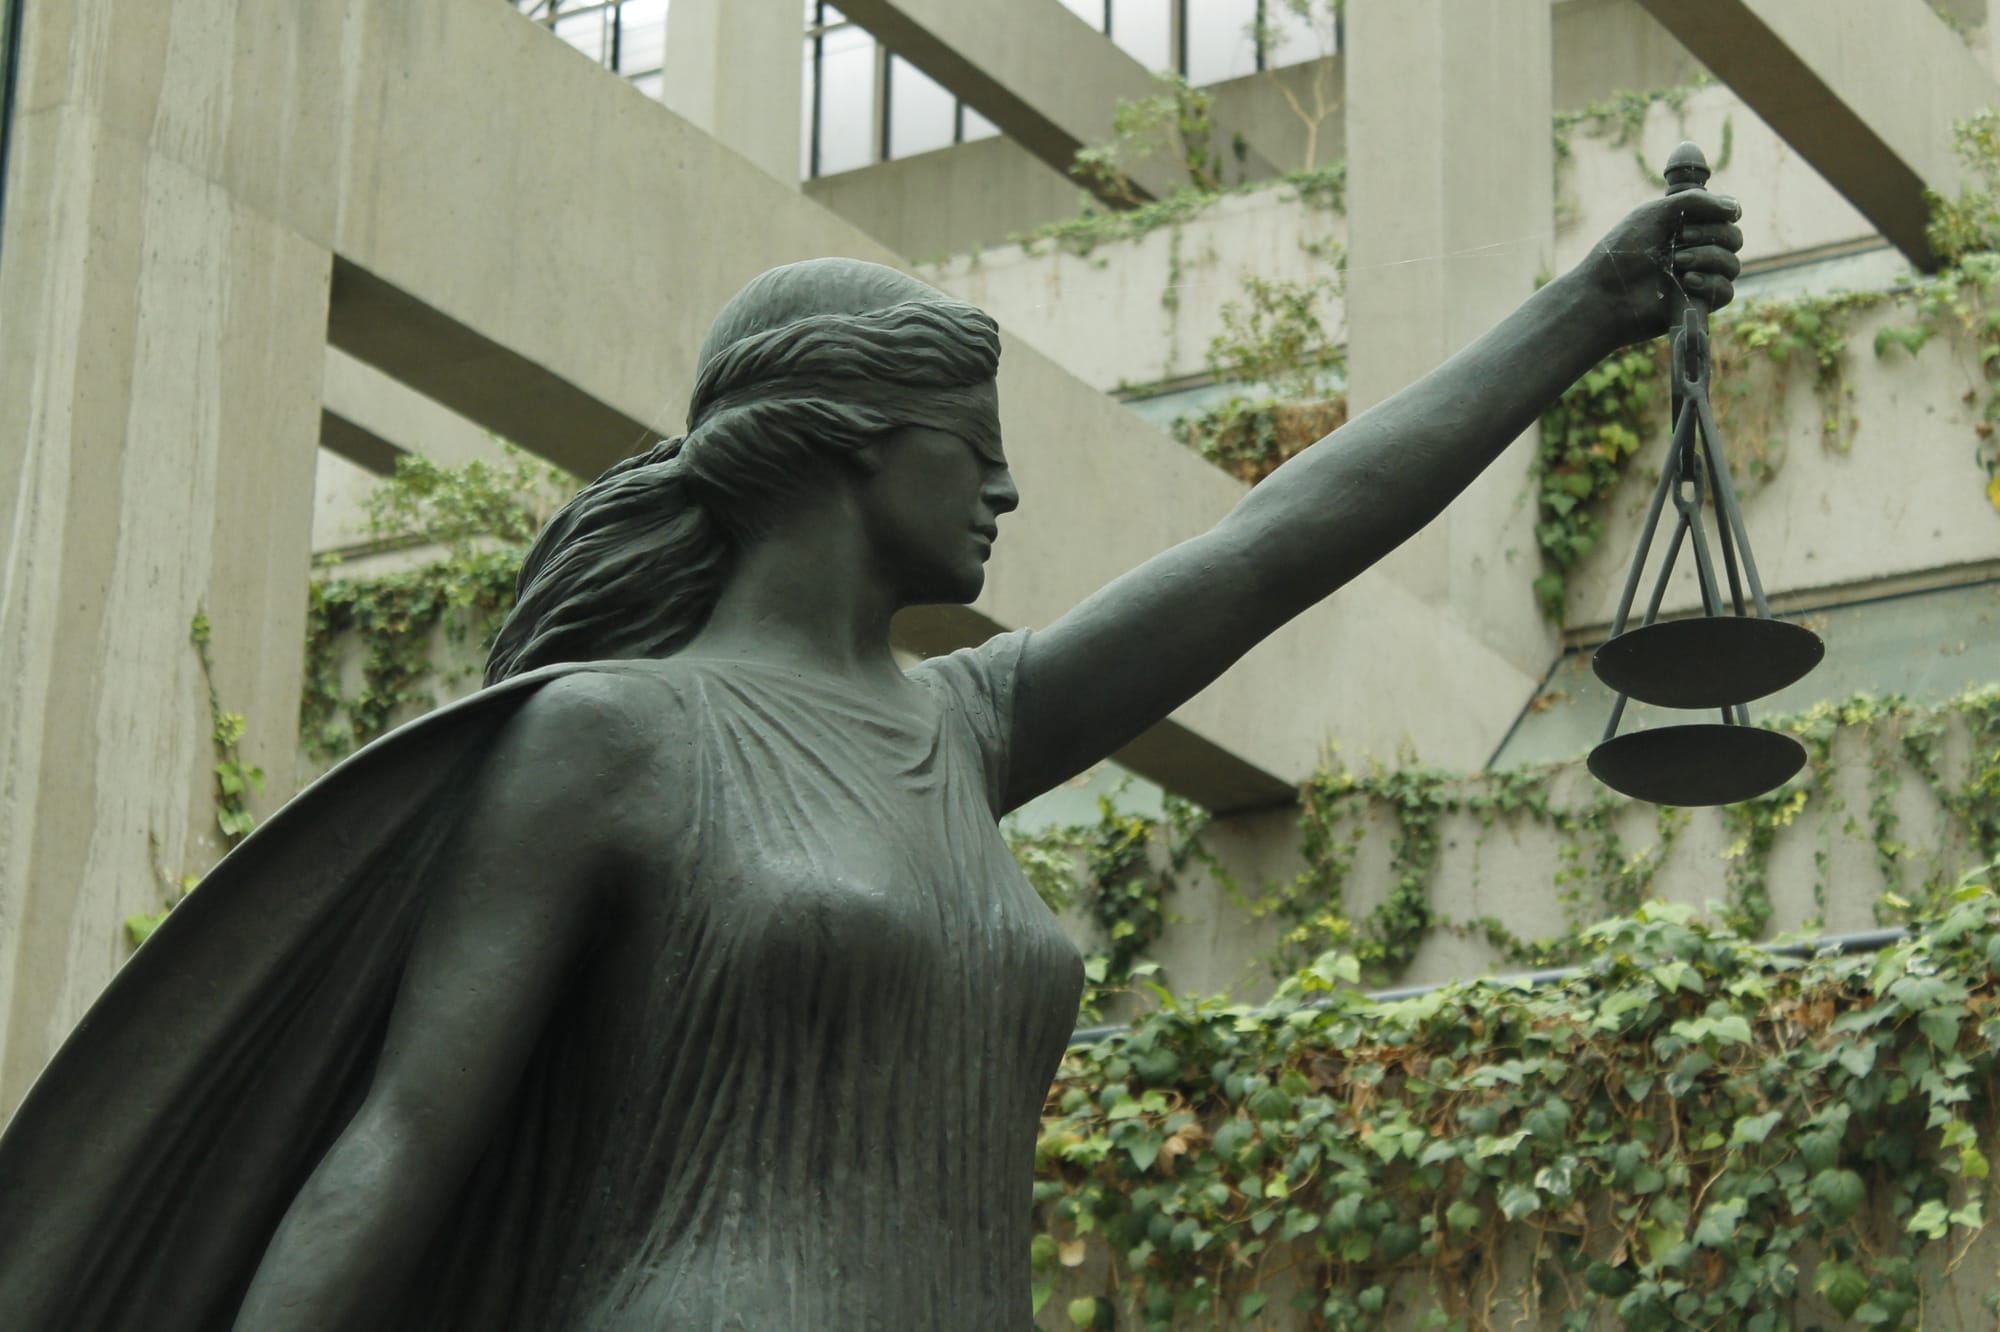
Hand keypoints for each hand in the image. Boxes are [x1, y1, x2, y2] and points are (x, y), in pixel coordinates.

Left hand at [1578, 189, 1743, 347]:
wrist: (1603, 296)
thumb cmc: (1622, 253)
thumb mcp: (1654, 214)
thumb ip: (1694, 202)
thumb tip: (1734, 208)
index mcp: (1686, 226)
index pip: (1726, 215)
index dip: (1723, 212)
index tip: (1707, 214)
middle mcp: (1695, 250)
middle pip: (1733, 238)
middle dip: (1712, 234)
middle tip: (1680, 238)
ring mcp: (1697, 277)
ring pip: (1732, 264)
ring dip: (1709, 258)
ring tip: (1677, 263)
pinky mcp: (1696, 304)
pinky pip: (1725, 292)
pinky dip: (1711, 284)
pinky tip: (1688, 281)